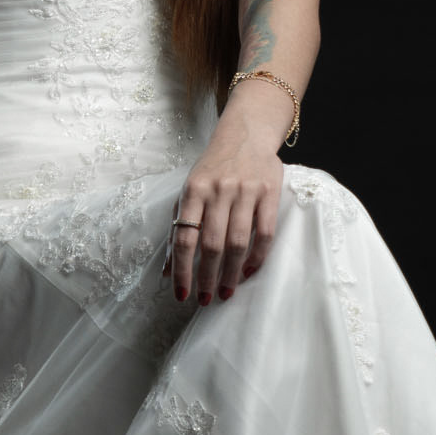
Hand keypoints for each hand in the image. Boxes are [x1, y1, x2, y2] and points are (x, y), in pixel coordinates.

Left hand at [161, 132, 283, 304]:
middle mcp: (218, 191)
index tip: (182, 294)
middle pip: (211, 244)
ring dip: (231, 272)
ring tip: (226, 291)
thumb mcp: (189, 191)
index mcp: (193, 191)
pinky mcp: (269, 193)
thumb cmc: (213, 169)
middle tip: (206, 299)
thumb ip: (178, 228)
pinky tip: (249, 270)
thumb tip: (166, 270)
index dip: (182, 269)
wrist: (245, 135)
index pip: (184, 237)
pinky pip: (265, 232)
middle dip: (207, 277)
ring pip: (238, 242)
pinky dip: (257, 256)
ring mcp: (245, 191)